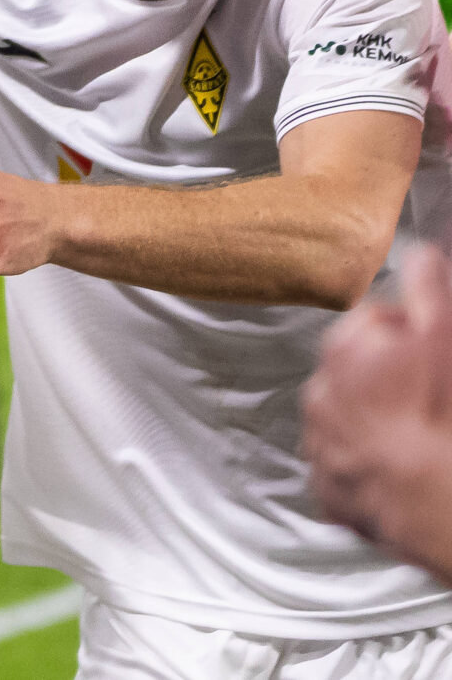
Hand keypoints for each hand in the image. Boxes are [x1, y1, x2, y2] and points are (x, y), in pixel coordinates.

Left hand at [305, 243, 451, 569]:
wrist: (439, 505)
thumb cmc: (444, 416)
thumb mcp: (445, 338)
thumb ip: (428, 290)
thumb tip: (418, 253)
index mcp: (343, 351)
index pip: (377, 322)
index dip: (414, 333)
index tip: (437, 350)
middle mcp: (320, 395)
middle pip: (360, 371)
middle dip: (393, 376)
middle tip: (435, 397)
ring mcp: (322, 447)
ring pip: (351, 419)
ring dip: (379, 420)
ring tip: (424, 435)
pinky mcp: (331, 494)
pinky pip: (349, 470)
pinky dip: (371, 467)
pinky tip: (405, 471)